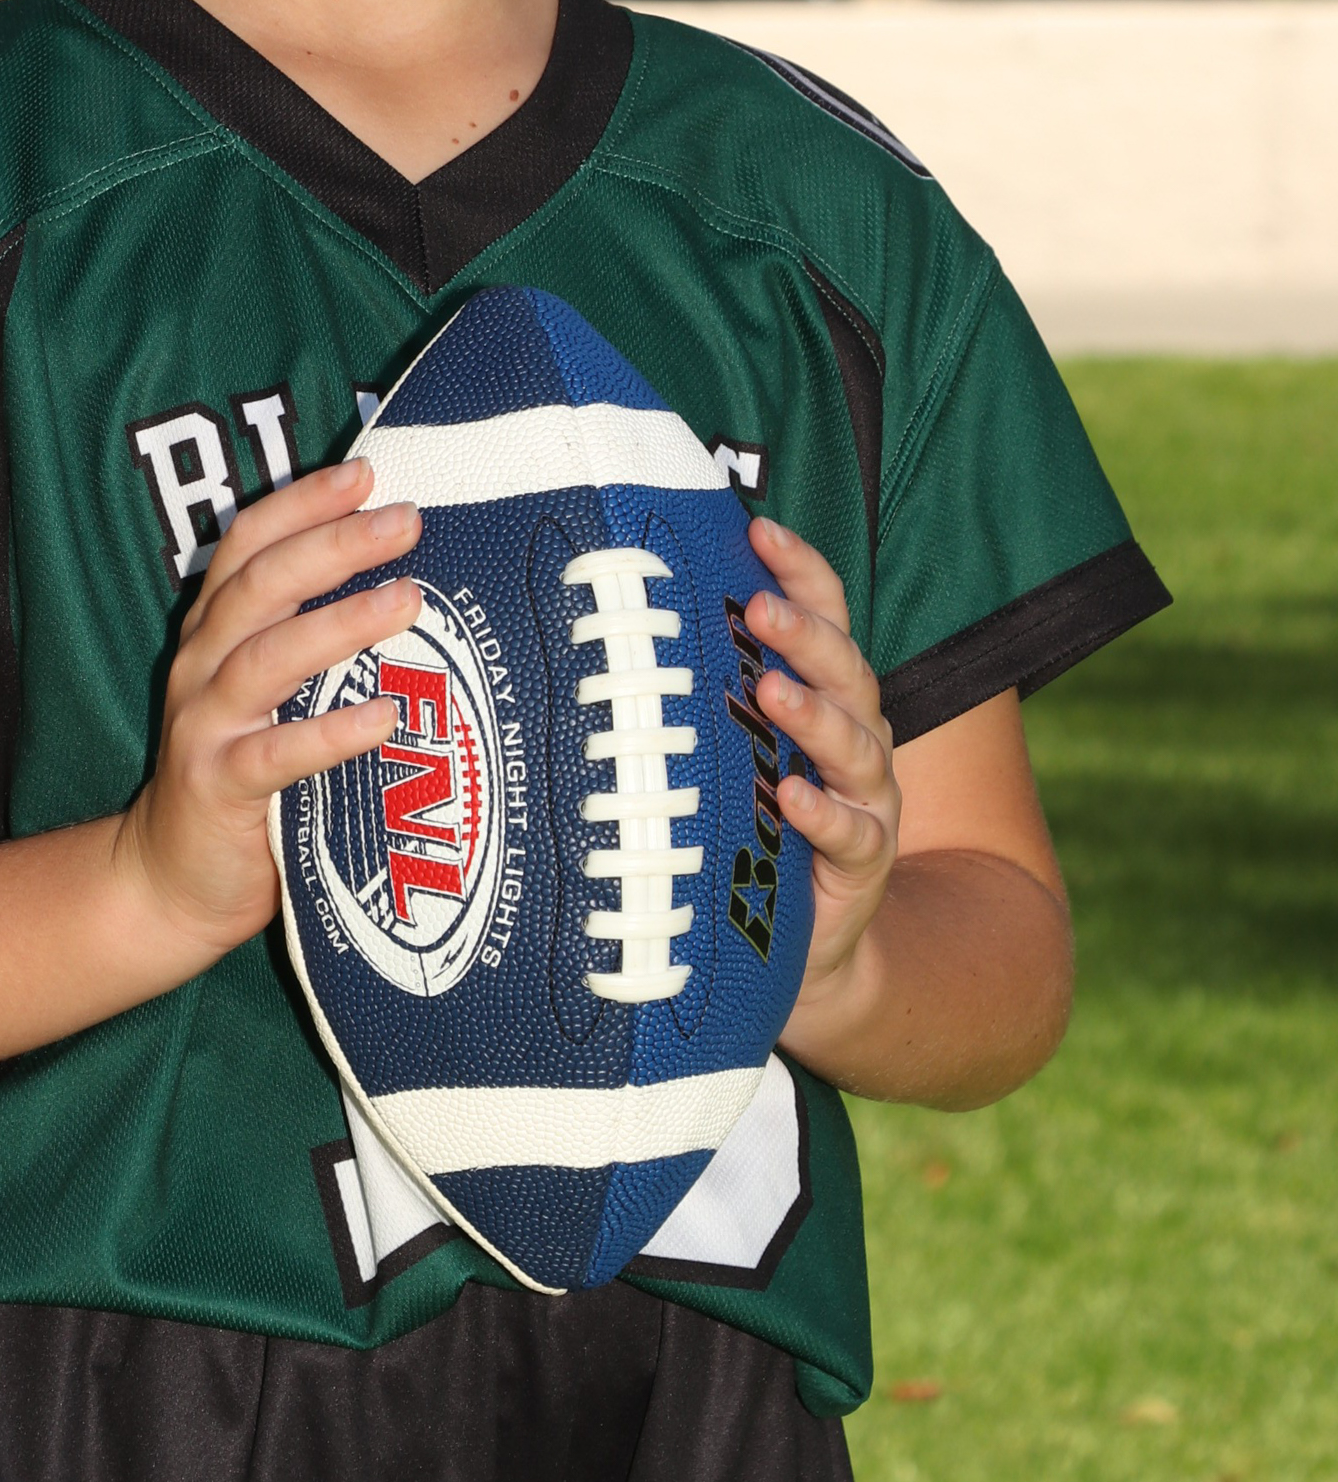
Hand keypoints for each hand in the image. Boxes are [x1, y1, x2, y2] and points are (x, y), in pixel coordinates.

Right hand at [111, 460, 419, 962]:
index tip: (366, 472)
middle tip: (405, 520)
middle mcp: (202, 664)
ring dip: (340, 623)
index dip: (301, 502)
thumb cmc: (244, 774)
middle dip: (333, 544)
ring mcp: (204, 725)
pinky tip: (383, 718)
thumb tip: (410, 582)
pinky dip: (329, 733)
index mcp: (214, 631)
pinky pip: (275, 756)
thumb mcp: (268, 693)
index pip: (247, 543)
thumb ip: (310, 640)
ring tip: (408, 601)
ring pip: (268, 657)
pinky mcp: (217, 789)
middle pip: (262, 584)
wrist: (172, 881)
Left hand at [743, 518, 902, 1061]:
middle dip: (807, 634)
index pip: (825, 616)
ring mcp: (866, 800)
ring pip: (857, 744)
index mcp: (823, 695)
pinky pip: (853, 834)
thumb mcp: (730, 751)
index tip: (764, 532)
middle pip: (846, 670)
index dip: (802, 571)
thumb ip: (701, 692)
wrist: (803, 949)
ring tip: (773, 692)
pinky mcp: (864, 864)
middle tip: (760, 609)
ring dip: (816, 713)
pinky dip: (824, 813)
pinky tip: (792, 796)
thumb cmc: (752, 826)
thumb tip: (615, 619)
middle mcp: (853, 736)